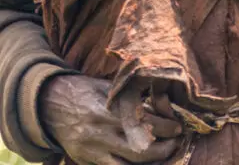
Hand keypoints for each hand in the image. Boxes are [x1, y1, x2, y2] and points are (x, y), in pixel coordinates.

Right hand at [40, 74, 182, 164]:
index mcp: (109, 111)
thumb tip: (162, 102)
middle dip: (164, 149)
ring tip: (165, 154)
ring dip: (151, 162)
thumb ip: (132, 98)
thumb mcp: (110, 87)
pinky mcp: (87, 161)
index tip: (179, 126)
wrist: (52, 106)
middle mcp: (102, 134)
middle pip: (140, 150)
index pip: (145, 124)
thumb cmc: (87, 90)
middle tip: (176, 142)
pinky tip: (144, 163)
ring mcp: (94, 151)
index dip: (166, 127)